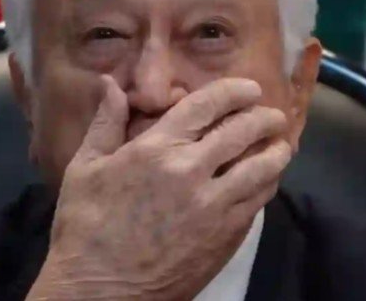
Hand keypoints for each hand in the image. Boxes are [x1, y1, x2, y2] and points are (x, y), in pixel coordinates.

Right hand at [27, 76, 290, 299]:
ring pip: (262, 167)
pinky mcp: (227, 236)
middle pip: (243, 131)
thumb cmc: (86, 228)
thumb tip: (112, 85)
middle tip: (273, 114)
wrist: (103, 292)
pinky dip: (268, 183)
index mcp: (156, 148)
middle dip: (264, 117)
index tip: (249, 89)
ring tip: (281, 144)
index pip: (208, 105)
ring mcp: (214, 206)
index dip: (235, 91)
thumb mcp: (85, 169)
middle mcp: (191, 171)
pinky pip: (259, 200)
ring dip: (276, 150)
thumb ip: (105, 123)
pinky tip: (267, 179)